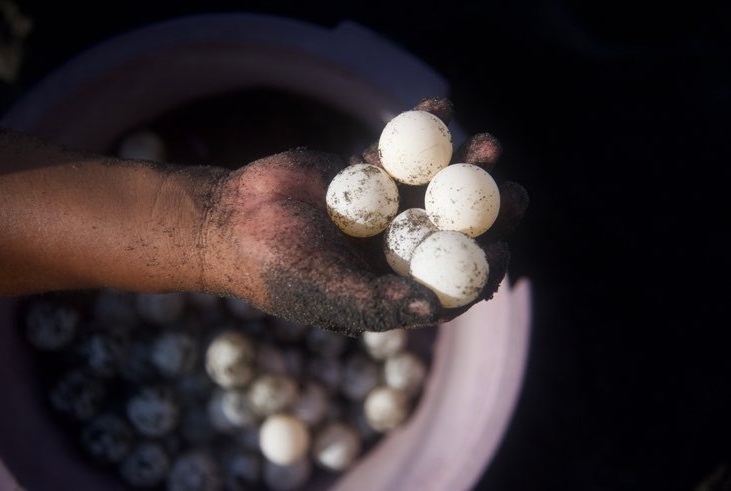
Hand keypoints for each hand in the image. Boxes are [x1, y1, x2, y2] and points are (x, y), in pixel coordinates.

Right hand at [199, 98, 527, 333]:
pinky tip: (442, 107)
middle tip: (514, 192)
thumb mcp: (332, 293)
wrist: (234, 221)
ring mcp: (386, 207)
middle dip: (489, 211)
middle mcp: (397, 246)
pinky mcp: (370, 172)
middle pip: (456, 228)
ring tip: (489, 145)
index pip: (451, 280)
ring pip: (436, 185)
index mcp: (396, 284)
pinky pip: (401, 150)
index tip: (503, 249)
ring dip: (465, 164)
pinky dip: (421, 129)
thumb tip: (434, 308)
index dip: (482, 267)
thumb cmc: (280, 269)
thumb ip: (381, 302)